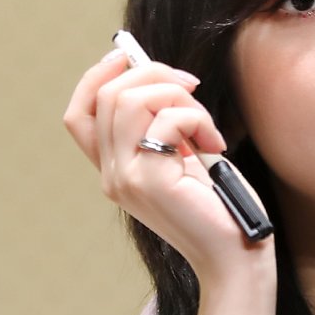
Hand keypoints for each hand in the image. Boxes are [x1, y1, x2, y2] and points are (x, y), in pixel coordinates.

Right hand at [62, 48, 273, 290]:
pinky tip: (216, 143)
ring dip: (177, 96)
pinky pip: (167, 120)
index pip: (78, 115)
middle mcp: (111, 175)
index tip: (129, 57)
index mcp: (114, 170)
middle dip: (154, 75)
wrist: (236, 257)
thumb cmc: (218, 207)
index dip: (97, 77)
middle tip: (193, 88)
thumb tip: (161, 77)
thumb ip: (164, 125)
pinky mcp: (151, 181)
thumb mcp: (183, 158)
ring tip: (206, 125)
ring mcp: (126, 179)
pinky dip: (197, 119)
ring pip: (130, 100)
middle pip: (107, 95)